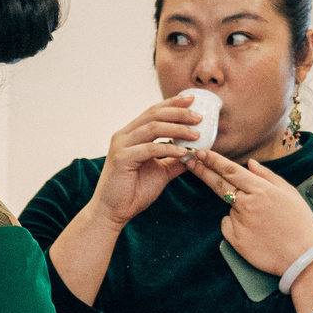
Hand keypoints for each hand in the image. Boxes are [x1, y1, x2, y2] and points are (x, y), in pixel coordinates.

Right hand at [85, 95, 206, 229]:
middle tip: (199, 116)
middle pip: (154, 115)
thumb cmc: (133, 192)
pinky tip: (183, 151)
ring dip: (177, 129)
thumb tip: (195, 154)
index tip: (192, 100)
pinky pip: (149, 149)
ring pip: (152, 128)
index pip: (153, 112)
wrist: (112, 212)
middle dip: (179, 112)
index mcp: (131, 135)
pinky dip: (168, 148)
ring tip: (196, 134)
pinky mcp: (121, 158)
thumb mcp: (160, 172)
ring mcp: (121, 146)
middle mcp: (124, 136)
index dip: (173, 103)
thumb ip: (174, 161)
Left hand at [193, 150, 312, 276]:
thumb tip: (250, 164)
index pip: (231, 171)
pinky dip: (236, 226)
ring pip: (230, 207)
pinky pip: (228, 226)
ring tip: (262, 222)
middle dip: (202, 171)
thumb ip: (267, 176)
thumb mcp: (289, 193)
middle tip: (190, 162)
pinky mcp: (234, 239)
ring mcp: (239, 221)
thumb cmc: (299, 224)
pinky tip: (255, 233)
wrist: (301, 256)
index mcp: (262, 190)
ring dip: (239, 209)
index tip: (200, 153)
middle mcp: (247, 204)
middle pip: (219, 184)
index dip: (213, 160)